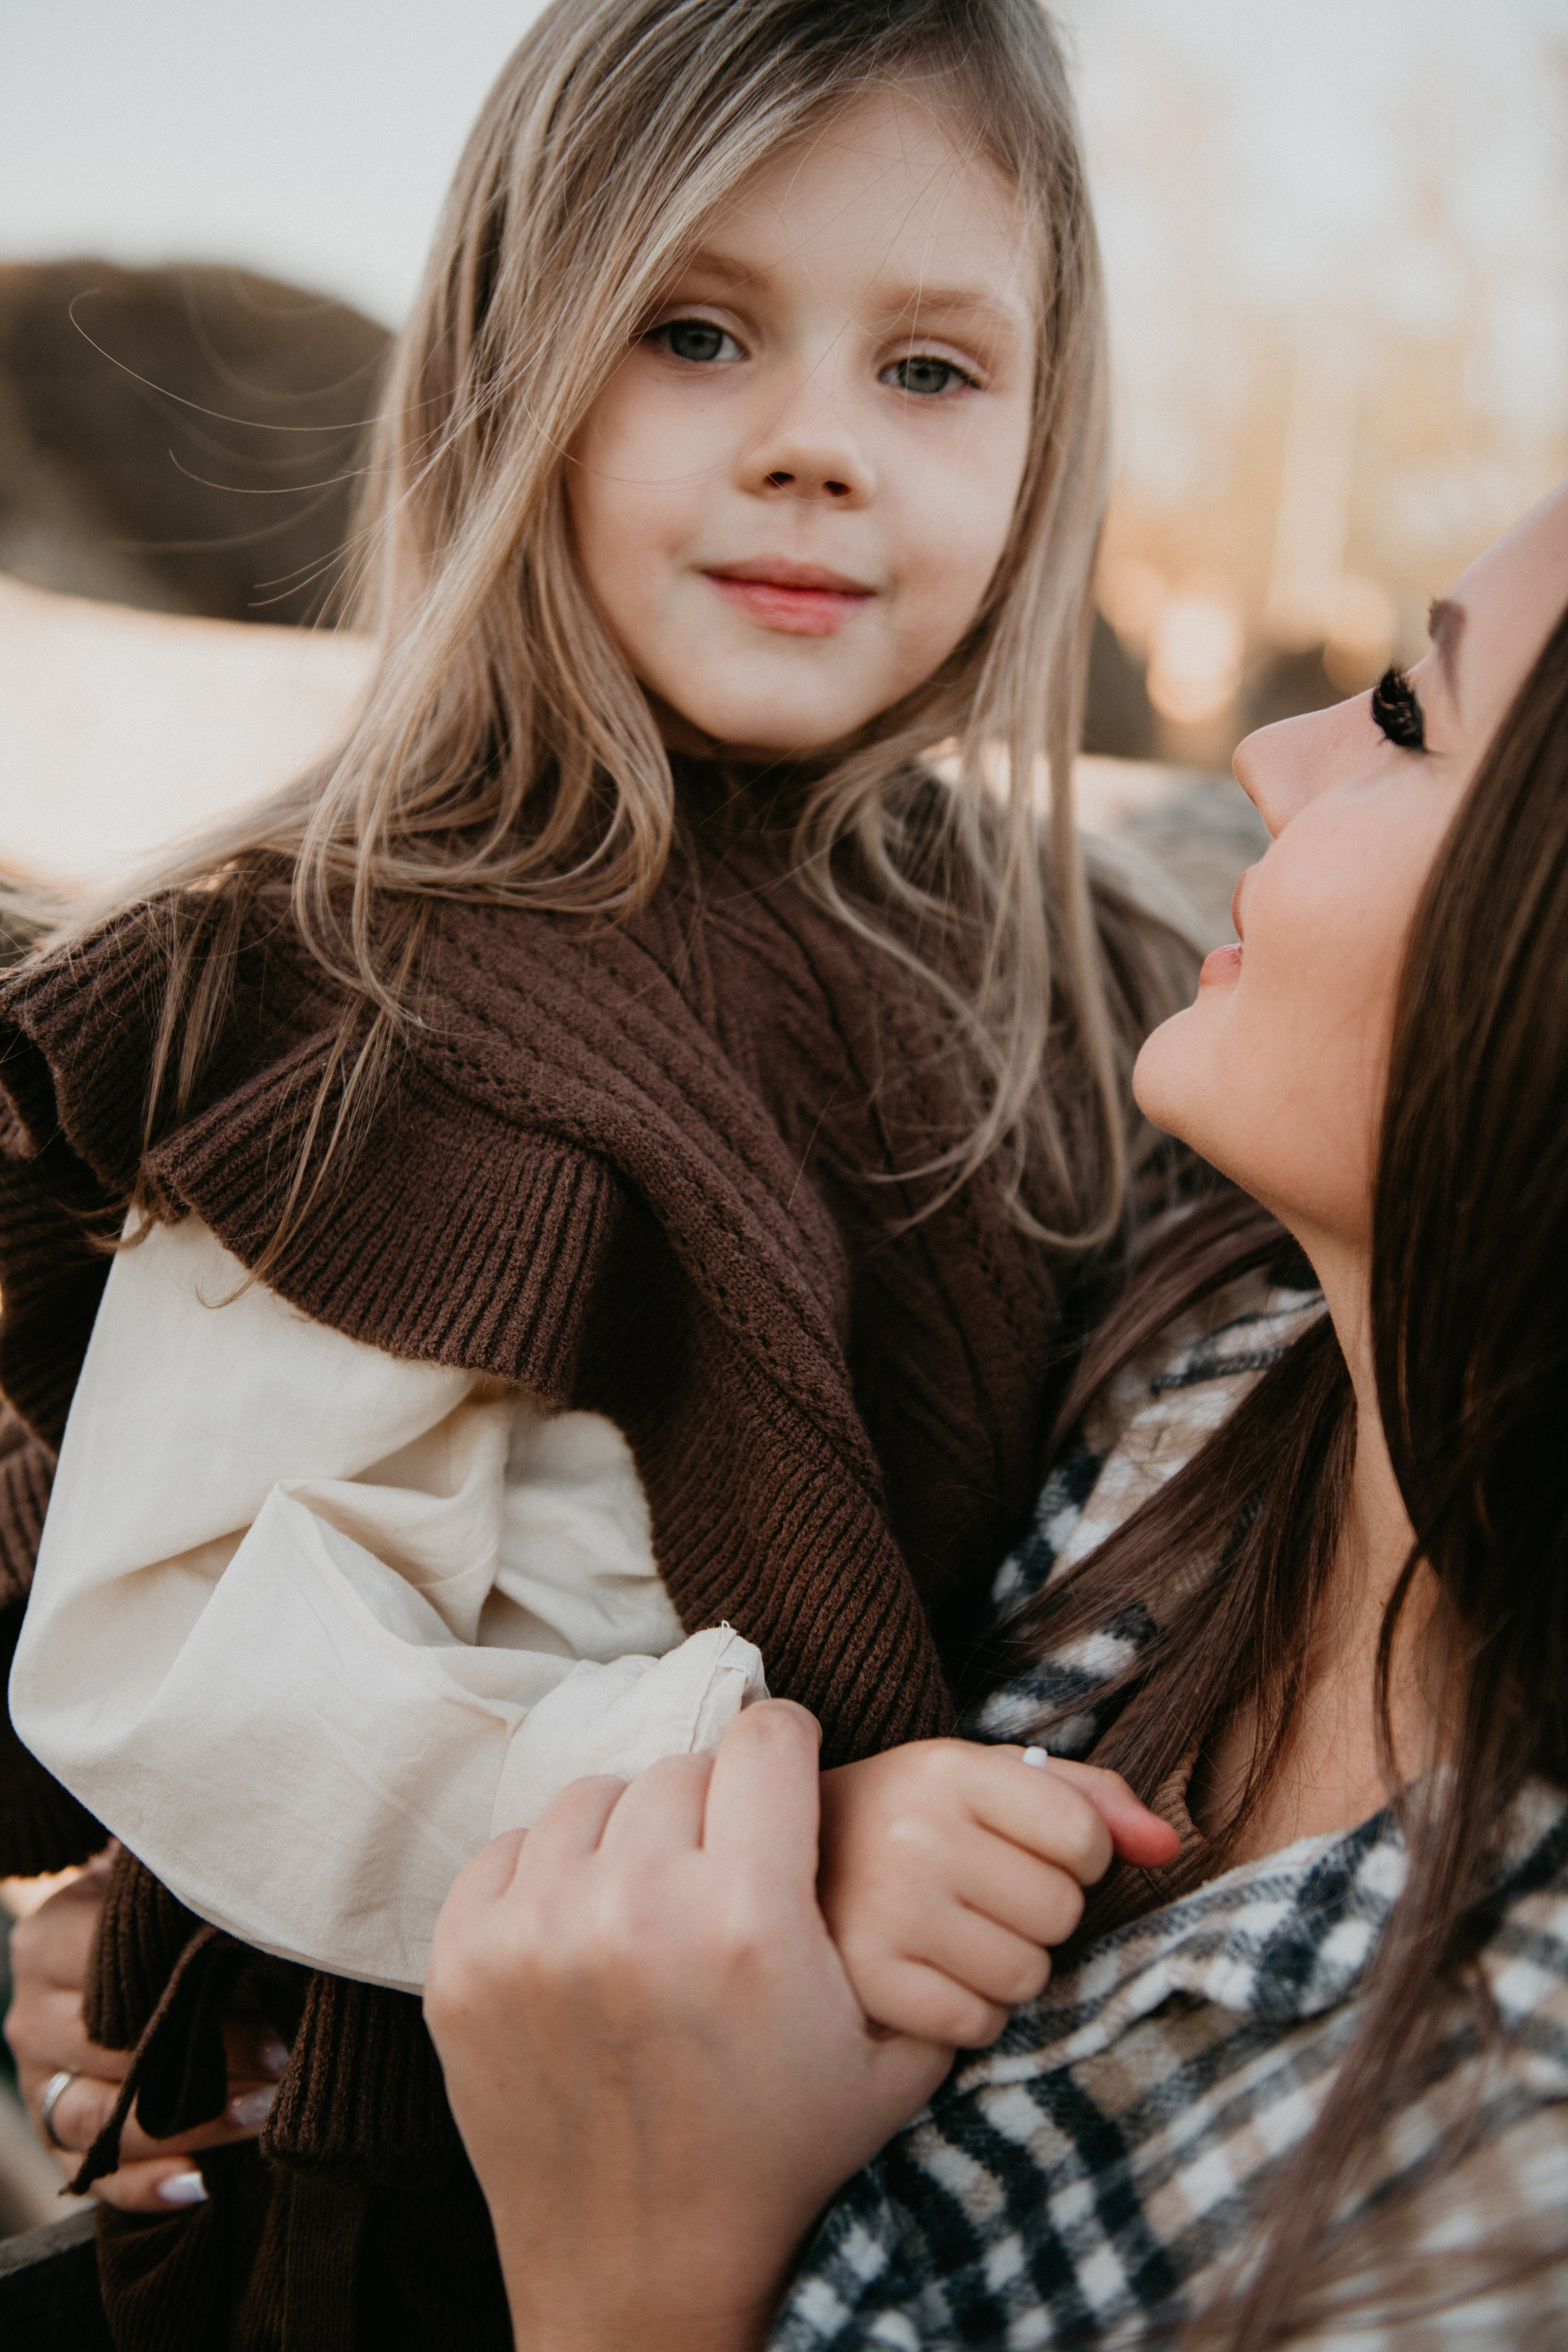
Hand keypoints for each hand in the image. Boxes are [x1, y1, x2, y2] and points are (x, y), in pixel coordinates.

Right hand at [4, 1849, 288, 2211]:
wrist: (122, 1945)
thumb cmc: (157, 1910)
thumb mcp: (161, 1888)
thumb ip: (192, 1902)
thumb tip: (269, 1927)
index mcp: (48, 1942)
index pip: (116, 1982)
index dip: (199, 2000)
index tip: (276, 2010)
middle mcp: (32, 2016)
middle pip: (112, 2056)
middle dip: (207, 2066)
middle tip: (283, 2064)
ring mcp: (39, 2082)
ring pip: (97, 2122)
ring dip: (186, 2127)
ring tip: (261, 2115)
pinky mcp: (53, 2139)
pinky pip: (90, 2178)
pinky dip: (145, 2187)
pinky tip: (201, 2184)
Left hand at [426, 1700, 950, 2351]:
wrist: (642, 2279)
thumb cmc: (777, 2160)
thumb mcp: (891, 2053)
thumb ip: (909, 1926)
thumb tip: (902, 1812)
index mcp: (747, 1919)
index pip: (766, 1736)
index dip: (787, 1753)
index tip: (784, 1783)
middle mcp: (635, 1911)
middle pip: (681, 1768)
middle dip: (714, 1808)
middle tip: (725, 1870)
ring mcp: (534, 1937)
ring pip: (592, 1797)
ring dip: (630, 1835)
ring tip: (653, 1900)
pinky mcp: (462, 1967)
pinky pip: (510, 1849)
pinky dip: (550, 1875)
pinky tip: (586, 1930)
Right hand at [818, 1740, 1180, 2045]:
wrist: (776, 1866)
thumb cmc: (907, 1823)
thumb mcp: (985, 1782)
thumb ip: (1089, 1799)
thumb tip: (1171, 1847)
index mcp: (946, 1769)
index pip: (1084, 1837)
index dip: (1076, 1856)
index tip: (1026, 1851)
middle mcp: (914, 1834)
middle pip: (1061, 1912)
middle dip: (1037, 1913)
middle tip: (980, 1896)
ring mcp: (886, 1912)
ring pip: (1025, 1976)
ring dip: (1006, 1968)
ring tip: (955, 1936)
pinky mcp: (867, 1983)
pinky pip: (977, 2025)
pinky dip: (968, 2014)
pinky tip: (931, 1976)